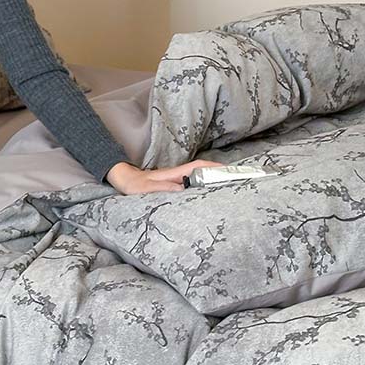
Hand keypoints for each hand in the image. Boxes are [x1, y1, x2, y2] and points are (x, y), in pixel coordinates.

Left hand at [105, 159, 224, 194]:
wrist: (125, 181)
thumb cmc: (134, 185)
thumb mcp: (146, 188)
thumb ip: (161, 188)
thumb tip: (181, 190)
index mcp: (176, 173)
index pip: (200, 167)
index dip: (215, 167)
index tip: (230, 170)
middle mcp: (180, 176)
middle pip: (205, 172)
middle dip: (221, 173)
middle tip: (239, 180)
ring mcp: (179, 181)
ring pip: (201, 179)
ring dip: (215, 181)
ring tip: (231, 188)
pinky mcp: (176, 188)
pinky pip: (195, 187)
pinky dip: (205, 188)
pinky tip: (212, 197)